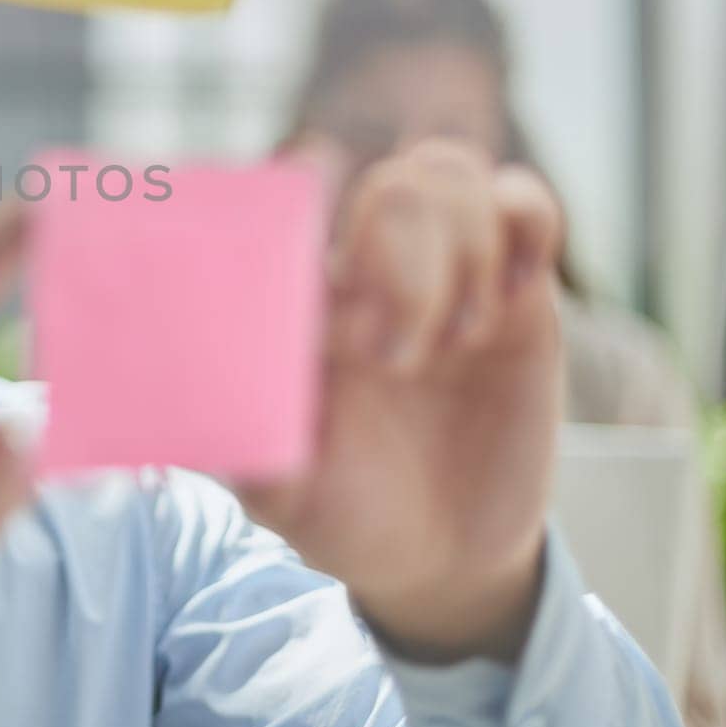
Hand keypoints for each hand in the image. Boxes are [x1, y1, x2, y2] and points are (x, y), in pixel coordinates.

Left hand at [241, 137, 563, 662]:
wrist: (444, 555)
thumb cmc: (344, 512)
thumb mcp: (285, 497)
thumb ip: (251, 453)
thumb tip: (202, 419)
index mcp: (300, 302)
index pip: (295, 202)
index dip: (305, 175)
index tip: (314, 171)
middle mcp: (365, 271)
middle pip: (391, 186)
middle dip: (403, 262)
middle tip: (395, 361)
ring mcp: (442, 270)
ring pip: (449, 172)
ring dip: (462, 248)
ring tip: (460, 339)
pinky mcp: (517, 289)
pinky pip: (521, 202)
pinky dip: (522, 221)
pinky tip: (512, 296)